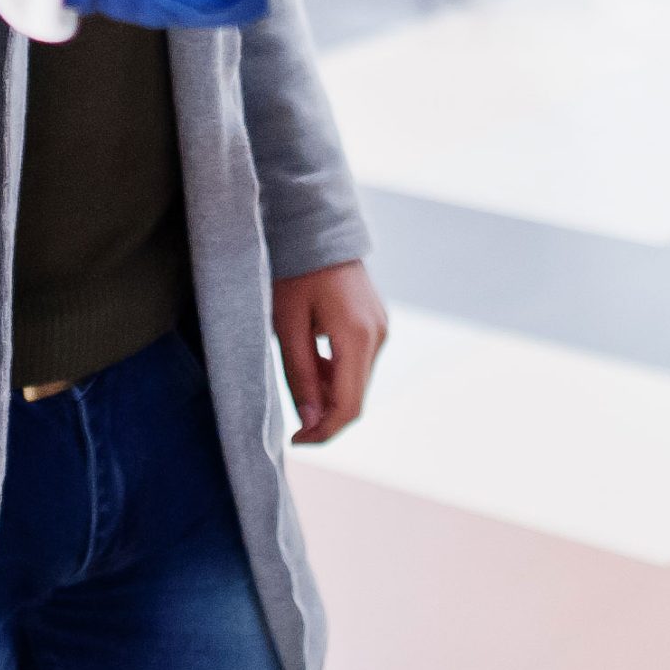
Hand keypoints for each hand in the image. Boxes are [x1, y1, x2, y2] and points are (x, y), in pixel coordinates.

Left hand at [273, 259, 389, 444]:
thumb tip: (311, 421)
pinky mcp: (377, 323)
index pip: (349, 406)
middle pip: (356, 397)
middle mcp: (378, 334)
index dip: (323, 432)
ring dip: (329, 392)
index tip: (295, 440)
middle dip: (324, 414)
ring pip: (357, 382)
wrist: (316, 228)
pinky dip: (337, 373)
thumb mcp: (287, 325)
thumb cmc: (295, 272)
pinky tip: (314, 360)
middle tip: (290, 416)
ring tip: (298, 374)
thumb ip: (301, 375)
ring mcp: (381, 328)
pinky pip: (360, 362)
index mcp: (357, 335)